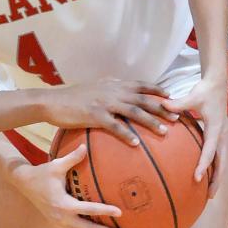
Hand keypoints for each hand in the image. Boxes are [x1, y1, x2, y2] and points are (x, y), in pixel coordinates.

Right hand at [12, 145, 123, 227]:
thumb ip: (73, 158)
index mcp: (63, 203)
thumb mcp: (57, 165)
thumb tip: (86, 146)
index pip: (88, 209)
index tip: (119, 212)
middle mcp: (61, 217)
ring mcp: (57, 223)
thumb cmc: (43, 173)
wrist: (24, 183)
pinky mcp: (55, 225)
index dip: (104, 210)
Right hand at [41, 80, 177, 144]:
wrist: (51, 101)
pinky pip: (115, 126)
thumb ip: (108, 87)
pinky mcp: (95, 115)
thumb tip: (120, 87)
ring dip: (151, 121)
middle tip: (177, 116)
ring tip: (164, 131)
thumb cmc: (70, 97)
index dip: (157, 90)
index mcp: (113, 84)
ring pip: (134, 111)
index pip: (141, 85)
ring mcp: (104, 103)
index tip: (171, 97)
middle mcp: (112, 92)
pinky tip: (136, 143)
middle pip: (143, 99)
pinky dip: (127, 134)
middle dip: (162, 107)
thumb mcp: (93, 87)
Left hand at [164, 79, 223, 195]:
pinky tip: (204, 179)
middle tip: (209, 196)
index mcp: (216, 129)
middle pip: (221, 162)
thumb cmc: (204, 90)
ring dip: (216, 177)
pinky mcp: (217, 137)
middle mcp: (220, 136)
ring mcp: (220, 137)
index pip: (209, 151)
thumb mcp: (192, 96)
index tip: (196, 178)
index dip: (203, 165)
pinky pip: (216, 156)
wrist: (216, 84)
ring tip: (209, 194)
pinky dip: (212, 169)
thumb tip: (163, 105)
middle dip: (216, 179)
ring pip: (221, 162)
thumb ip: (178, 104)